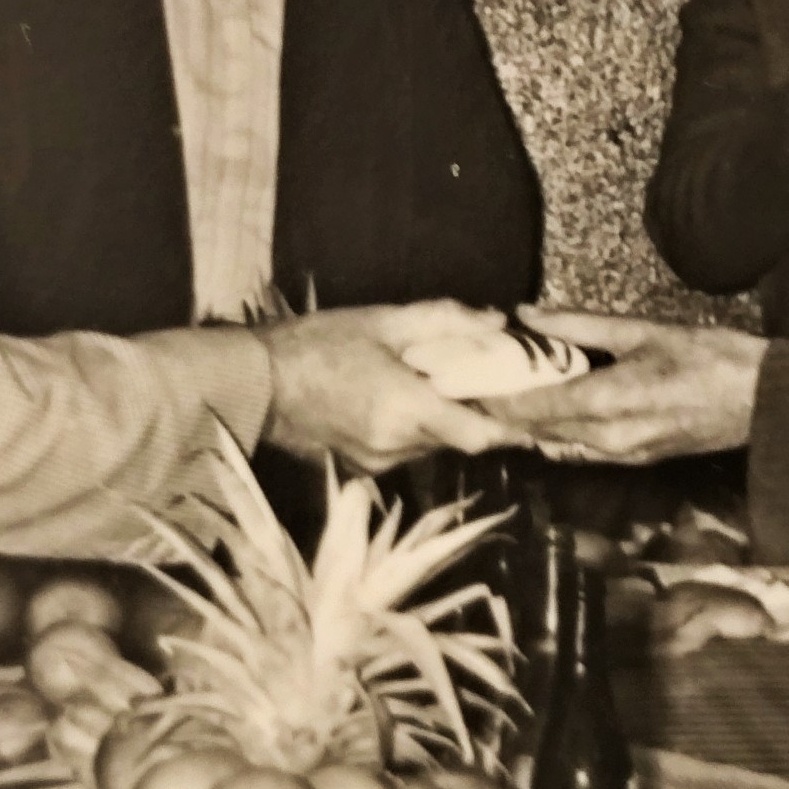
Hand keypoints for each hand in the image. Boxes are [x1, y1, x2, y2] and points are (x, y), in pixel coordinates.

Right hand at [257, 302, 514, 471]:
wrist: (257, 382)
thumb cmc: (319, 344)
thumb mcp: (384, 320)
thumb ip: (446, 320)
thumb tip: (497, 324)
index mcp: (408, 408)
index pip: (479, 436)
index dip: (510, 432)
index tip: (531, 420)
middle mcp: (398, 445)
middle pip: (457, 439)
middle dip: (471, 415)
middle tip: (481, 385)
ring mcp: (378, 462)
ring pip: (431, 446)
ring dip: (440, 422)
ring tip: (432, 385)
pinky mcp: (361, 468)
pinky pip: (403, 451)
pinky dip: (412, 430)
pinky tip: (396, 401)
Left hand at [476, 307, 766, 462]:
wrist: (762, 401)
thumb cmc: (708, 357)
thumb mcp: (643, 330)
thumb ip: (580, 325)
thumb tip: (526, 314)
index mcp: (607, 402)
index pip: (529, 407)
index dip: (489, 398)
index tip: (457, 382)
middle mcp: (607, 438)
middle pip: (534, 431)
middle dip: (498, 412)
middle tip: (465, 387)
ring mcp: (621, 455)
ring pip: (553, 445)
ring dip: (523, 426)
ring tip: (494, 399)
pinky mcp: (633, 460)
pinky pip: (578, 452)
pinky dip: (553, 434)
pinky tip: (542, 415)